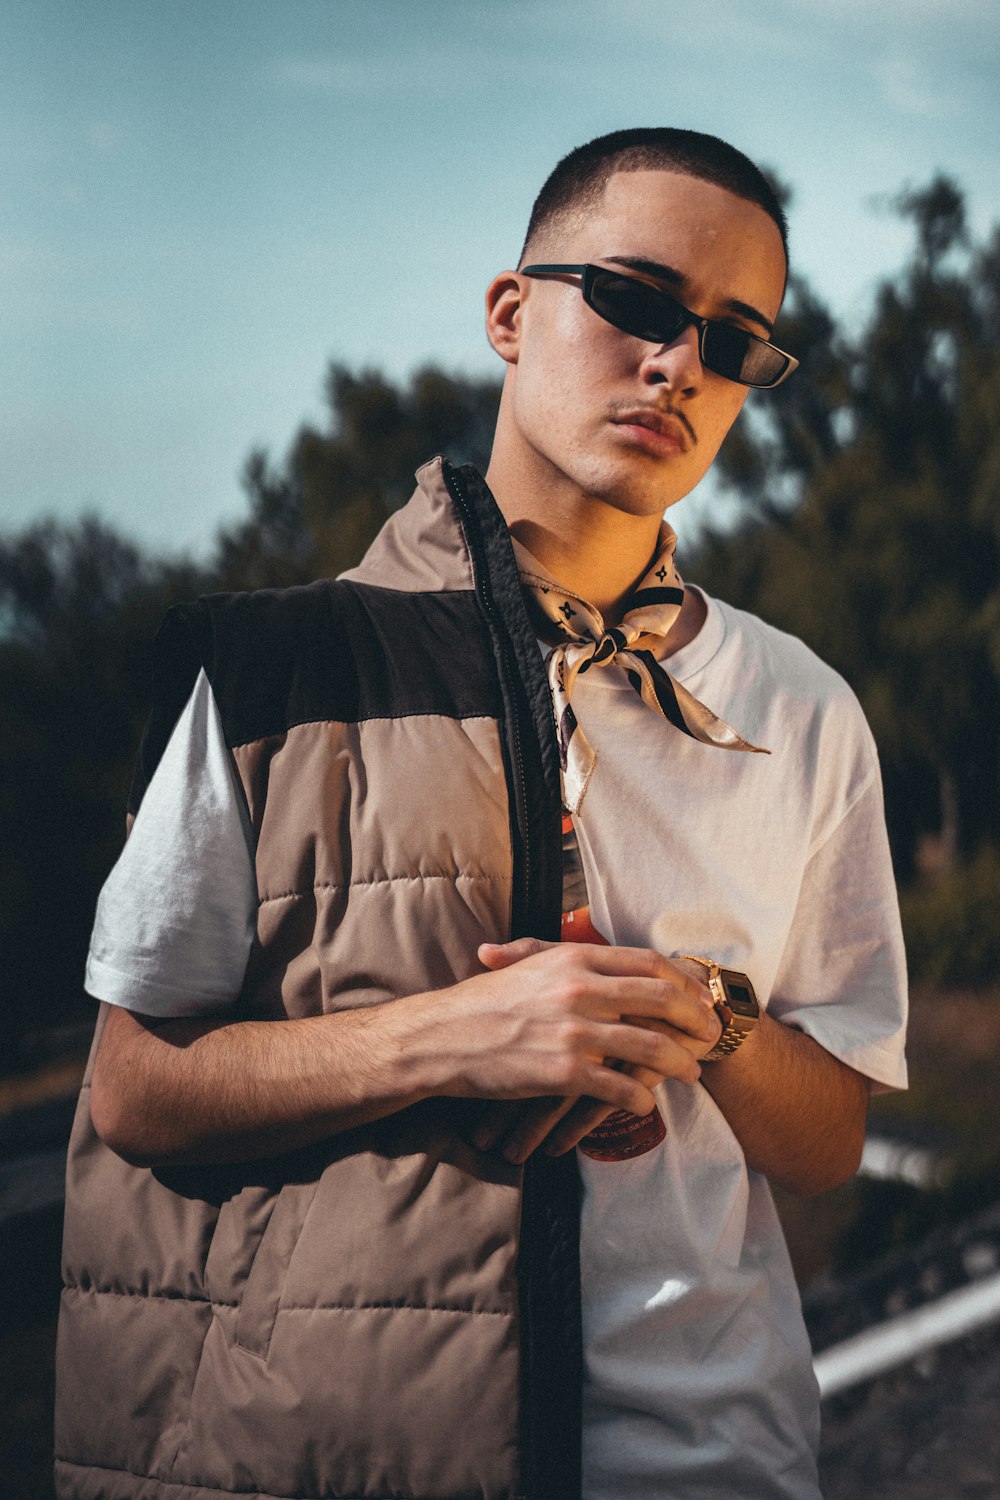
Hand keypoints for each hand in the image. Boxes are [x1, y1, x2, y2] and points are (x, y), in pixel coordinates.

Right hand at [463, 942, 721, 1162]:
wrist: (440, 1038)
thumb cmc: (483, 1003)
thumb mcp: (527, 965)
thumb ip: (568, 960)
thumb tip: (607, 962)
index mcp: (573, 959)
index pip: (649, 963)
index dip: (683, 982)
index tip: (699, 997)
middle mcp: (579, 989)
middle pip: (662, 999)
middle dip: (696, 1018)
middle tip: (711, 1034)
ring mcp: (573, 1031)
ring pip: (651, 1046)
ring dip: (681, 1062)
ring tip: (694, 1073)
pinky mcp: (563, 1071)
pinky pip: (620, 1087)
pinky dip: (641, 1098)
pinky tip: (646, 1104)